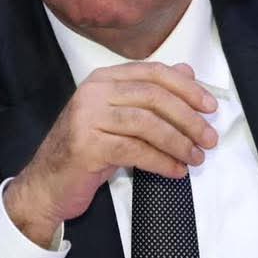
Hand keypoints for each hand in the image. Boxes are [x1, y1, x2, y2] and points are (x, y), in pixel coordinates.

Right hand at [4, 61, 218, 246]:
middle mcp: (94, 92)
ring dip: (179, 142)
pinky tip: (176, 171)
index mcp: (104, 79)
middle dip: (188, 118)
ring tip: (196, 158)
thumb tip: (187, 72)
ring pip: (147, 124)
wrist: (47, 185)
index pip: (153, 73)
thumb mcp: (120, 119)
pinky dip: (162, 161)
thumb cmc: (87, 152)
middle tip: (210, 138)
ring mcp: (87, 117)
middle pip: (153, 97)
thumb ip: (149, 95)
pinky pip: (135, 151)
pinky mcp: (86, 145)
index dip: (187, 89)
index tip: (211, 107)